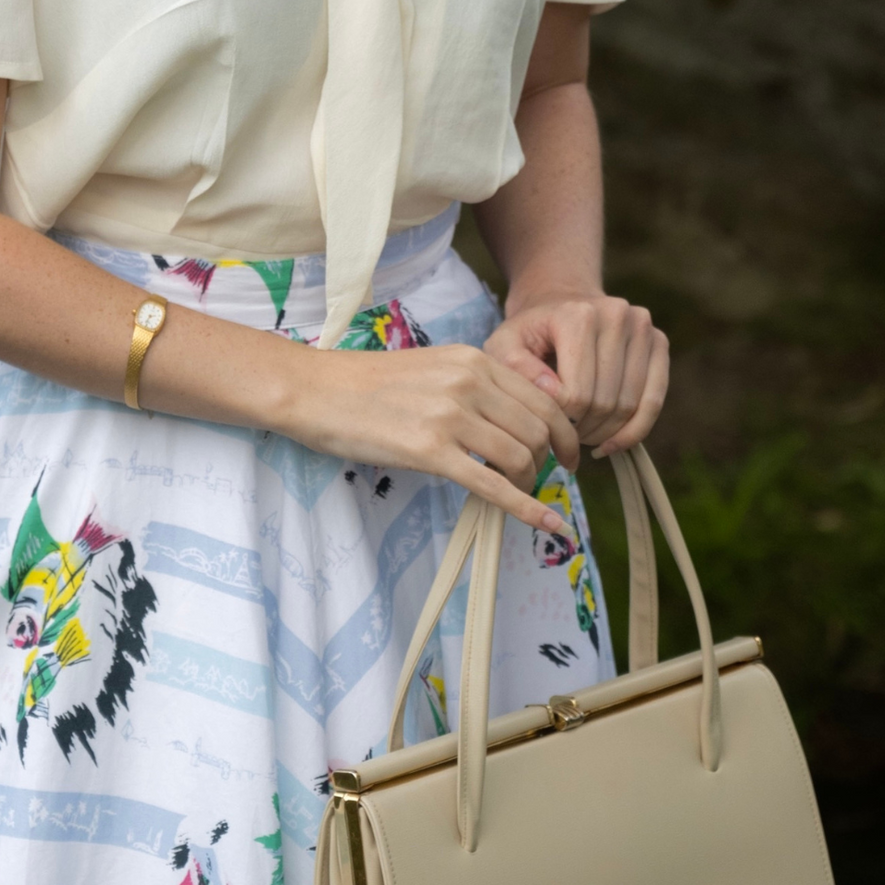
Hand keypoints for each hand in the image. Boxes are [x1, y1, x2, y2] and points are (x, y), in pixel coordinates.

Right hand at [279, 344, 582, 534]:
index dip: (564, 432)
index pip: (543, 398)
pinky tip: (545, 525)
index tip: (568, 455)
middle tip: (541, 480)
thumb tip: (515, 424)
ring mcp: (449, 416)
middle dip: (548, 462)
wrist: (316, 390)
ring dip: (529, 483)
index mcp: (472, 359)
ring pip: (520, 458)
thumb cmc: (367, 384)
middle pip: (538, 430)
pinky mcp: (429, 451)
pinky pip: (493, 485)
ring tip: (516, 492)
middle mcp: (468, 381)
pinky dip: (526, 509)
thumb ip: (475, 387)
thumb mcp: (433, 368)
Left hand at [485, 293, 667, 456]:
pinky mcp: (658, 341)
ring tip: (582, 435)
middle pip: (606, 402)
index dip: (560, 419)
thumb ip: (517, 369)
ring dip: (607, 433)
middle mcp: (617, 315)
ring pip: (631, 405)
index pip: (577, 393)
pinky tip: (611, 443)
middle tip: (564, 436)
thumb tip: (553, 394)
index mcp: (578, 315)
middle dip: (583, 430)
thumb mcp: (504, 346)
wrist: (557, 300)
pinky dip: (635, 430)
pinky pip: (655, 400)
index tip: (545, 420)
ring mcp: (642, 327)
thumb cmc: (529, 331)